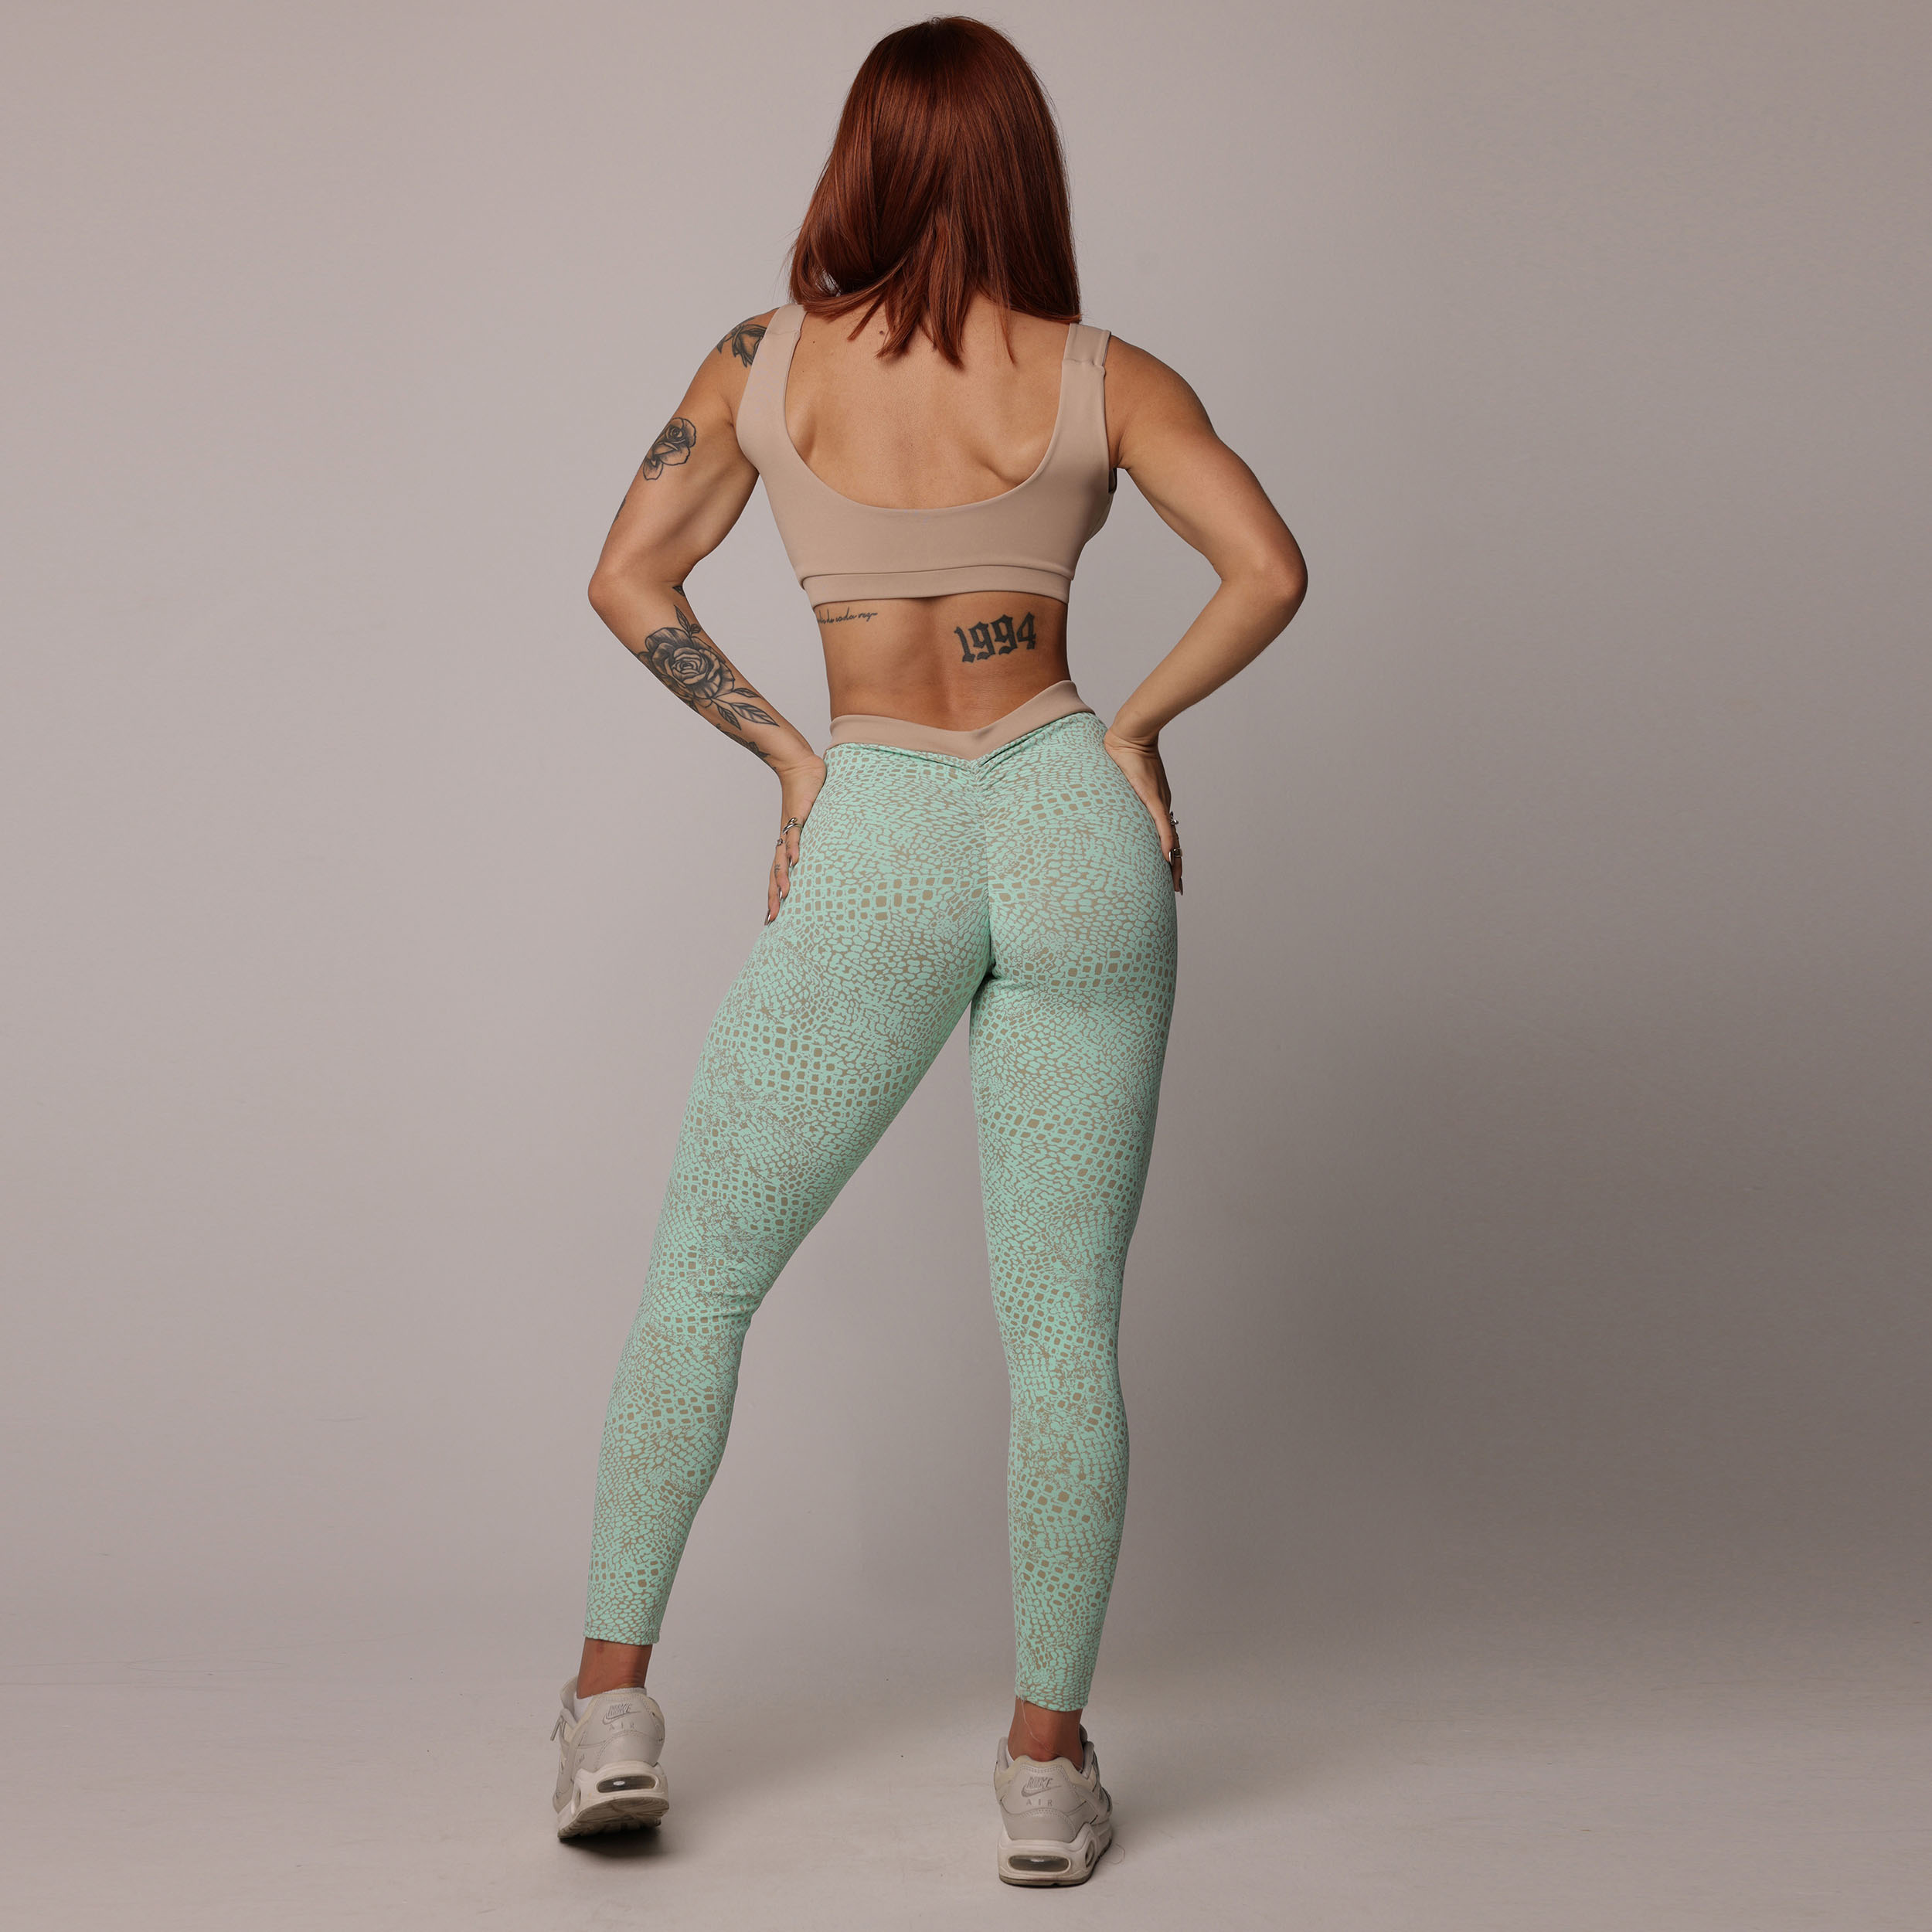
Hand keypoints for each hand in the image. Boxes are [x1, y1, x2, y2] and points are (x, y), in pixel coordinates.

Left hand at [765, 752, 826, 922]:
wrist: (800, 767)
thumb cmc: (807, 794)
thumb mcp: (811, 822)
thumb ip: (815, 836)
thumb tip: (824, 851)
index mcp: (786, 843)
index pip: (777, 873)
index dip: (773, 894)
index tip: (772, 915)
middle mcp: (785, 839)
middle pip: (775, 873)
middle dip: (774, 896)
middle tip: (773, 918)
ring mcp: (791, 828)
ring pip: (783, 857)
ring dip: (783, 877)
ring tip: (784, 896)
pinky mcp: (799, 815)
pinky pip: (796, 835)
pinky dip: (794, 848)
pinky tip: (795, 862)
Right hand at [1102, 725, 1182, 894]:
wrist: (1129, 738)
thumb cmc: (1124, 759)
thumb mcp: (1124, 788)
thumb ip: (1124, 804)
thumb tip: (1107, 816)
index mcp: (1154, 809)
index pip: (1165, 838)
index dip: (1169, 858)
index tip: (1171, 877)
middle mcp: (1160, 809)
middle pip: (1172, 843)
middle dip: (1174, 867)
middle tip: (1176, 888)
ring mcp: (1158, 805)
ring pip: (1171, 839)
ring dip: (1173, 862)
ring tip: (1175, 882)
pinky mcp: (1153, 799)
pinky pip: (1161, 824)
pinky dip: (1166, 842)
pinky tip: (1168, 857)